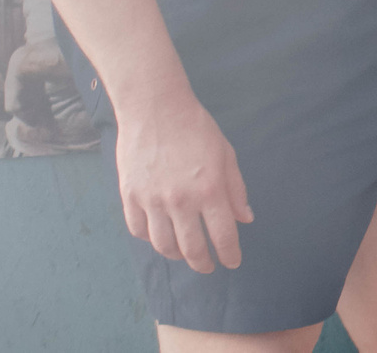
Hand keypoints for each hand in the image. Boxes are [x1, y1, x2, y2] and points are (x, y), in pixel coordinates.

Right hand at [115, 85, 252, 272]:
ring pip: (163, 245)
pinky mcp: (130, 196)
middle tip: (209, 266)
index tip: (232, 263)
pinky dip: (151, 239)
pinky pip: (139, 231)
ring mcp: (152, 201)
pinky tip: (161, 236)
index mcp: (210, 190)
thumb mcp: (226, 155)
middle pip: (192, 249)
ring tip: (185, 253)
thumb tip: (246, 219)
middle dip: (203, 263)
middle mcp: (180, 201)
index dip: (230, 254)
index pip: (223, 236)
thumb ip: (236, 190)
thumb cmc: (196, 129)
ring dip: (177, 255)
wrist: (155, 110)